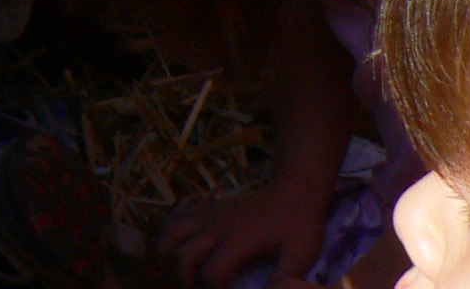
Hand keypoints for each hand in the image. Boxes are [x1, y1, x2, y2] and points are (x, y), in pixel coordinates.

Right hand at [158, 168, 333, 288]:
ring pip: (174, 231)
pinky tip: (176, 243)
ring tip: (178, 270)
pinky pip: (178, 215)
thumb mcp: (300, 254)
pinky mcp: (209, 207)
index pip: (212, 274)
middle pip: (185, 255)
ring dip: (169, 253)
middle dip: (185, 279)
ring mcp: (210, 214)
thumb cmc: (299, 224)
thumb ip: (283, 278)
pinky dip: (170, 229)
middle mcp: (217, 226)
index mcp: (238, 241)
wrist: (294, 189)